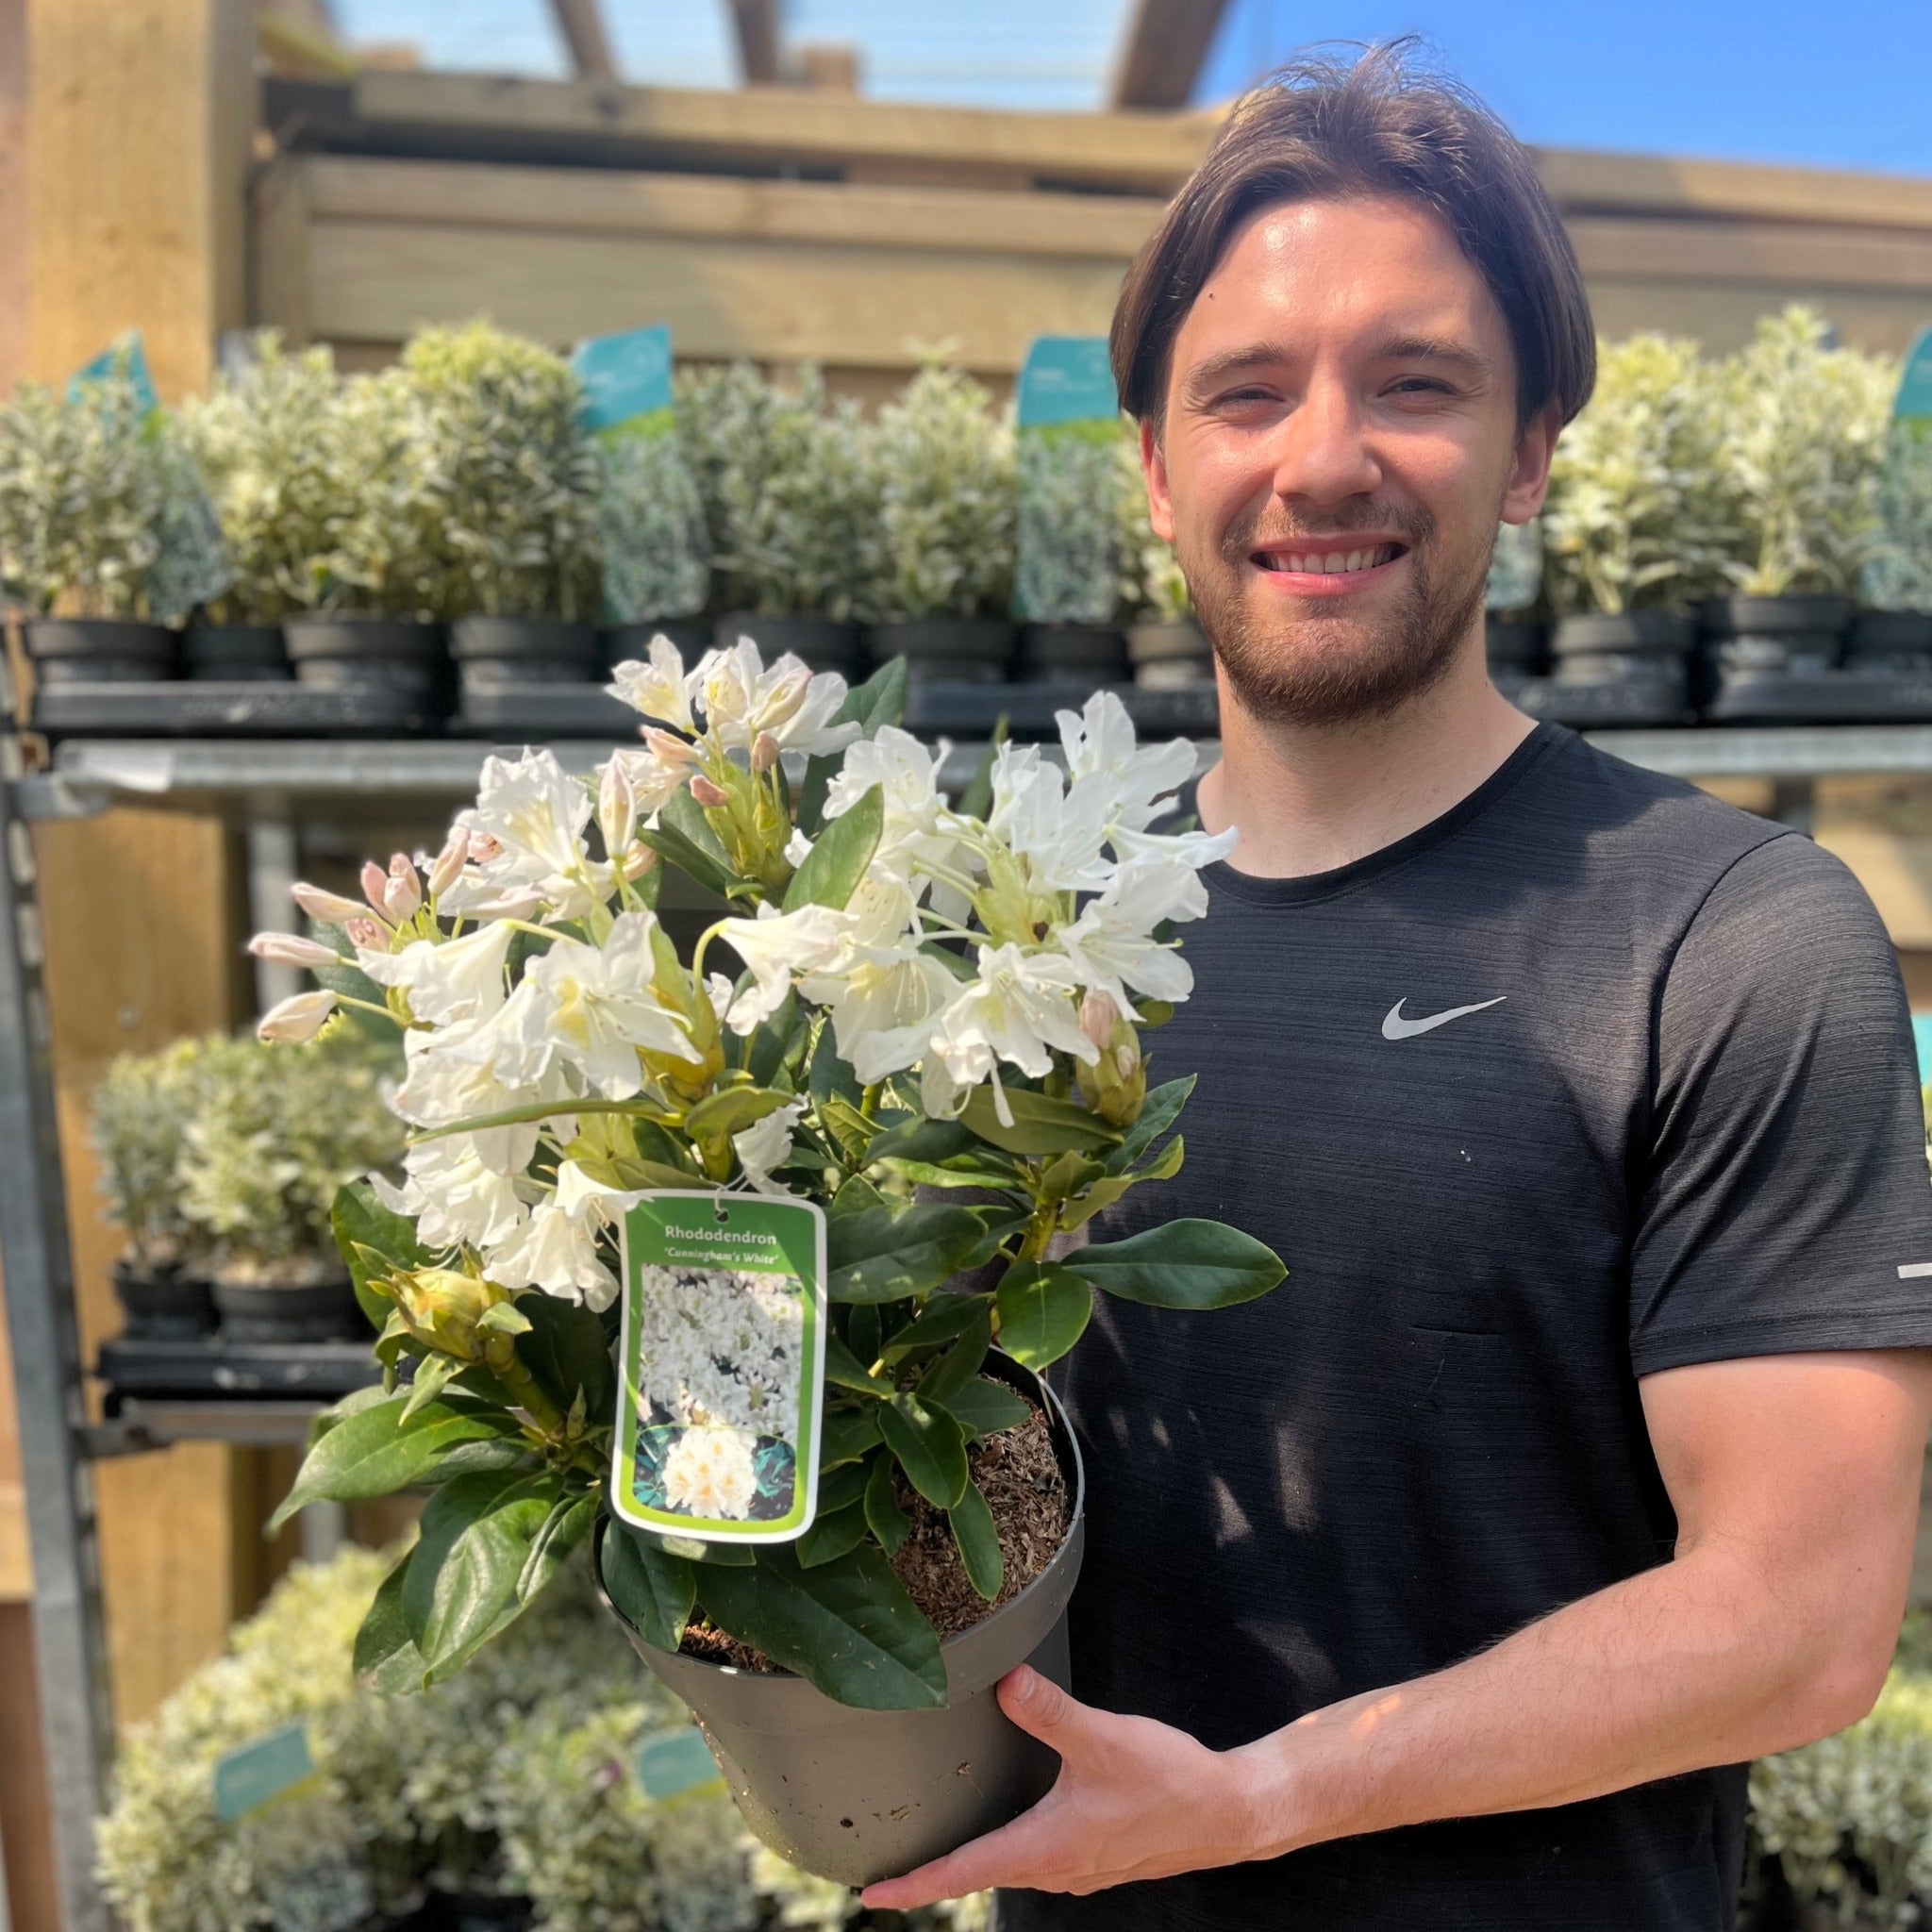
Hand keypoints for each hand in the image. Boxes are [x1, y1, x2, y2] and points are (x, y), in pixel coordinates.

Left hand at [858, 1665, 1263, 1908]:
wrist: (1229, 1813)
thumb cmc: (1170, 1782)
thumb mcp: (1102, 1737)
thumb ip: (1048, 1711)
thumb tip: (1002, 1681)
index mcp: (1046, 1846)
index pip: (964, 1872)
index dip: (915, 1885)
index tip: (872, 1894)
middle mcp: (1057, 1867)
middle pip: (980, 1875)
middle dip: (934, 1876)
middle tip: (891, 1872)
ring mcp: (1079, 1867)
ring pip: (1011, 1869)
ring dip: (972, 1865)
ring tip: (937, 1853)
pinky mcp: (1099, 1857)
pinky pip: (1039, 1861)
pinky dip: (1009, 1852)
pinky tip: (1011, 1828)